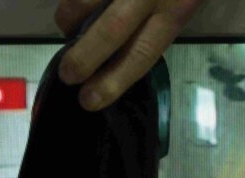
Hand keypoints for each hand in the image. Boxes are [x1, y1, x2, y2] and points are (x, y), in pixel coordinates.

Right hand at [54, 0, 205, 110]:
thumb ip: (163, 18)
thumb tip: (128, 47)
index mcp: (178, 8)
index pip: (143, 54)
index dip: (114, 80)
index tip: (90, 100)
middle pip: (111, 31)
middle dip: (84, 57)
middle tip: (66, 74)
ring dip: (70, 17)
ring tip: (66, 28)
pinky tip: (73, 6)